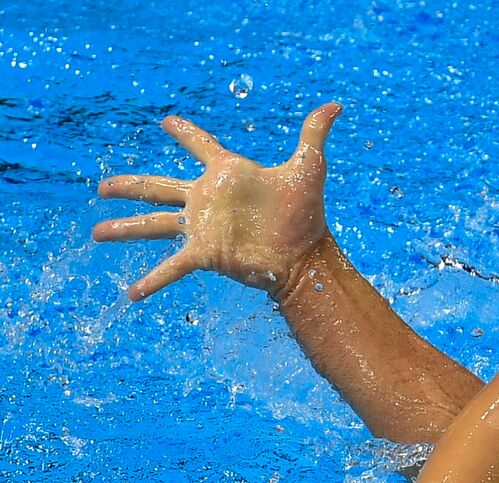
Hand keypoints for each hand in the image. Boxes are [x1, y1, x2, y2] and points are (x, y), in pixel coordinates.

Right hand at [93, 103, 341, 299]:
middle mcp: (208, 200)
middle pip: (158, 187)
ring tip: (96, 232)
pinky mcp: (205, 253)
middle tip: (101, 186)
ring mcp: (203, 227)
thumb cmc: (307, 214)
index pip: (201, 146)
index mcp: (227, 175)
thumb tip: (336, 105)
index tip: (168, 122)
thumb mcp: (308, 168)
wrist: (306, 256)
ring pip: (153, 224)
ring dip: (124, 228)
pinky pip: (172, 266)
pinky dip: (152, 281)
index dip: (186, 133)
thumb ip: (315, 134)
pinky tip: (131, 294)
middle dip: (129, 186)